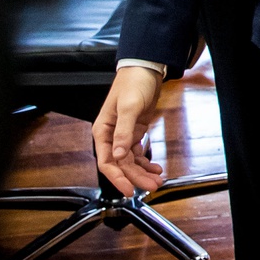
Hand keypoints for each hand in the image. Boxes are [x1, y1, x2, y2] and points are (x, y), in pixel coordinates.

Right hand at [93, 66, 166, 195]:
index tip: (129, 190)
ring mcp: (123, 135)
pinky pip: (138, 153)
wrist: (146, 69)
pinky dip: (146, 162)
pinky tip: (155, 169)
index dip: (117, 178)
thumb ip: (124, 131)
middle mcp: (110, 136)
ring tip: (157, 181)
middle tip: (152, 187)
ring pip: (130, 161)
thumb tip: (119, 154)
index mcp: (102, 131)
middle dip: (135, 178)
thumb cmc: (133, 84)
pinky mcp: (135, 132)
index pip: (106, 162)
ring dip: (142, 172)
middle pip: (121, 165)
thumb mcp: (129, 107)